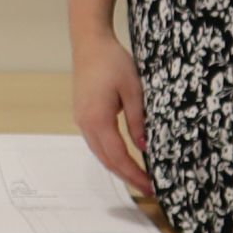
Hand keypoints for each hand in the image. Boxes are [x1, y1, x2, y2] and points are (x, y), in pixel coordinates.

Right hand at [69, 34, 151, 199]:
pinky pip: (98, 143)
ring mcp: (82, 121)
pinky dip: (112, 155)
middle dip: (128, 176)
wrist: (90, 44)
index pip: (118, 157)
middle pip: (107, 160)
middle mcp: (85, 124)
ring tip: (139, 177)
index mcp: (98, 119)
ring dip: (119, 168)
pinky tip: (125, 157)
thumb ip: (138, 120)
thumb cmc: (113, 62)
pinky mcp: (83, 116)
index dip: (134, 174)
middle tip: (149, 188)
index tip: (151, 186)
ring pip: (101, 154)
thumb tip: (144, 147)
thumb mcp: (134, 90)